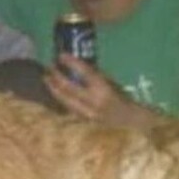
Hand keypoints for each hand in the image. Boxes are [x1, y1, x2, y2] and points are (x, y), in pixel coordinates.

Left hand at [45, 54, 162, 128]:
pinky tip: (55, 93)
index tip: (61, 55)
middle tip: (49, 68)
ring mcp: (87, 114)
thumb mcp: (111, 83)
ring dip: (53, 88)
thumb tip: (76, 69)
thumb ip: (94, 77)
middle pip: (68, 88)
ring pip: (64, 100)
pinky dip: (60, 99)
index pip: (84, 72)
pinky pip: (68, 108)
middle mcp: (93, 102)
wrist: (131, 123)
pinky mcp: (83, 122)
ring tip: (47, 79)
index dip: (71, 62)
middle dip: (56, 77)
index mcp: (103, 89)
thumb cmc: (123, 99)